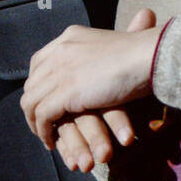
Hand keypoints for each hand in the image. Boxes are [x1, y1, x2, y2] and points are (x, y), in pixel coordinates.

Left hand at [21, 8, 159, 153]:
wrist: (148, 57)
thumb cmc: (140, 54)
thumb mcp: (110, 50)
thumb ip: (94, 58)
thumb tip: (89, 73)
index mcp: (69, 37)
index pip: (40, 62)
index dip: (39, 85)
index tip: (46, 102)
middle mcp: (59, 50)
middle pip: (33, 83)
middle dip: (34, 106)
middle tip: (42, 125)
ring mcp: (60, 70)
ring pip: (32, 101)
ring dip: (35, 123)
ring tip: (46, 138)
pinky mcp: (66, 92)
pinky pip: (43, 116)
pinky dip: (44, 131)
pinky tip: (52, 142)